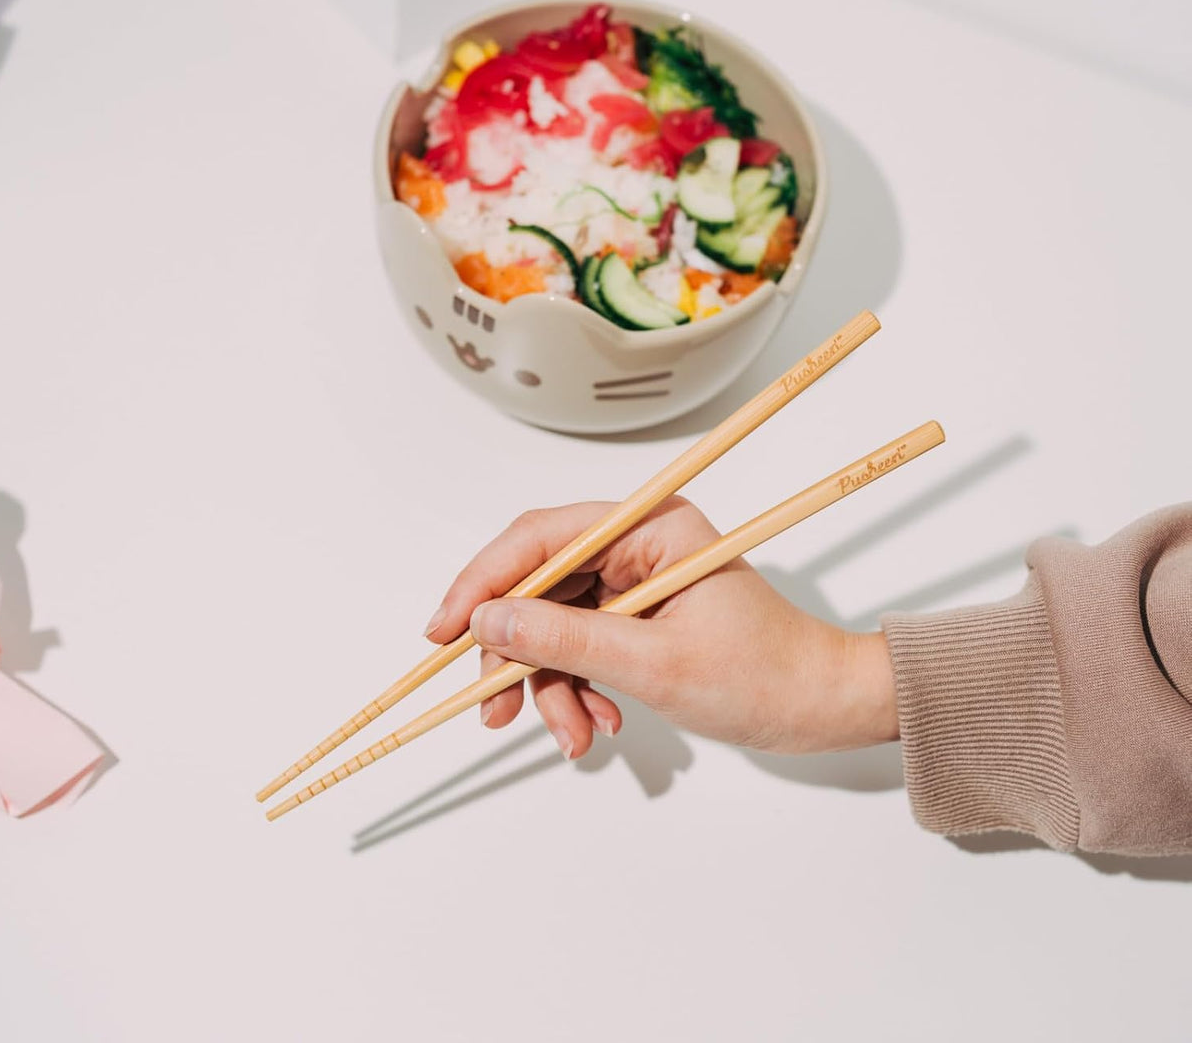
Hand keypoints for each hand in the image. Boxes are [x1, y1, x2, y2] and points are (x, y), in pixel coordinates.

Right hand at [424, 497, 898, 758]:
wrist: (820, 707)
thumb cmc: (761, 675)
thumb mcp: (652, 663)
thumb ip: (562, 640)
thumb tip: (485, 623)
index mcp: (648, 526)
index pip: (540, 536)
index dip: (482, 581)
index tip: (443, 632)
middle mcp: (636, 543)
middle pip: (539, 586)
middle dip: (518, 654)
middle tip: (494, 710)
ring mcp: (635, 580)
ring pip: (556, 624)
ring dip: (552, 684)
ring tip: (573, 737)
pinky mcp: (638, 614)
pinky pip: (582, 645)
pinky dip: (579, 687)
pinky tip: (598, 723)